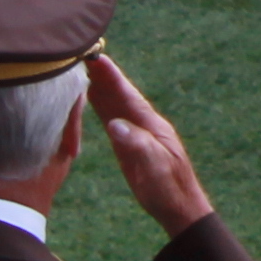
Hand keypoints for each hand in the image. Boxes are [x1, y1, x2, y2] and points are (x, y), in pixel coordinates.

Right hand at [85, 52, 215, 233]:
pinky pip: (112, 119)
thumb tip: (115, 125)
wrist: (178, 206)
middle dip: (103, 75)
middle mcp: (144, 124)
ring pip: (114, 105)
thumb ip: (137, 145)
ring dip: (100, 87)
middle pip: (119, 95)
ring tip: (83, 69)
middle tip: (83, 54)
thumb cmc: (169, 188)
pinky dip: (101, 106)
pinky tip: (92, 99)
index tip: (98, 58)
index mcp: (152, 125)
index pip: (129, 96)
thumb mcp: (154, 167)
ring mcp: (137, 133)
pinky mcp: (130, 144)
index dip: (113, 78)